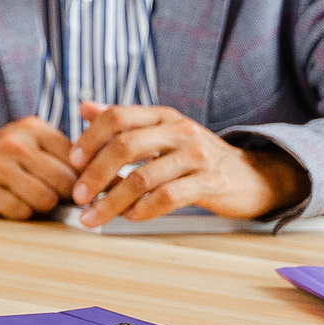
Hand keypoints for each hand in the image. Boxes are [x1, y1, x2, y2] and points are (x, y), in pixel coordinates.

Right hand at [0, 117, 78, 219]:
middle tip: (59, 196)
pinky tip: (16, 202)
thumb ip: (73, 157)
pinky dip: (23, 213)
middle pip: (64, 182)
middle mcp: (14, 143)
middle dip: (67, 195)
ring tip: (38, 199)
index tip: (84, 188)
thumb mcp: (38, 144)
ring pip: (44, 199)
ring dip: (45, 206)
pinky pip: (20, 211)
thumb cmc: (12, 157)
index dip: (86, 179)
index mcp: (34, 128)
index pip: (78, 159)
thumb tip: (120, 182)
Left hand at [69, 102, 305, 227]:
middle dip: (95, 174)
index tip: (72, 161)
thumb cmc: (197, 157)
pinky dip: (143, 210)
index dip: (89, 137)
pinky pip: (167, 197)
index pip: (117, 116)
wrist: (251, 177)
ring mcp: (197, 156)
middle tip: (78, 196)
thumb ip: (124, 122)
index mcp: (163, 116)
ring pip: (142, 178)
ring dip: (112, 201)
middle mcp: (179, 131)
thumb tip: (84, 108)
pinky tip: (130, 217)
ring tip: (94, 216)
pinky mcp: (210, 183)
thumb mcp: (162, 132)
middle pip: (125, 147)